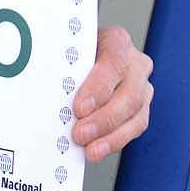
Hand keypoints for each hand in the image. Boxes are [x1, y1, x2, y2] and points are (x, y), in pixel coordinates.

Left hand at [73, 25, 153, 162]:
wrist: (84, 57)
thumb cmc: (74, 52)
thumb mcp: (68, 50)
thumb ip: (63, 65)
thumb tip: (47, 88)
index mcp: (116, 41)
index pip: (113, 62)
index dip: (98, 87)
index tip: (80, 107)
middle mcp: (135, 62)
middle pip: (128, 93)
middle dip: (103, 118)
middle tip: (80, 133)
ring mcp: (142, 85)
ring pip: (135, 114)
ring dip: (111, 135)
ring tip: (90, 149)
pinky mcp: (141, 107)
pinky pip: (134, 127)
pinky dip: (115, 141)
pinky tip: (99, 149)